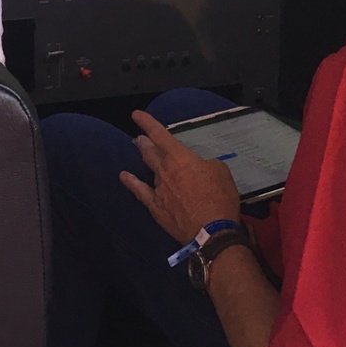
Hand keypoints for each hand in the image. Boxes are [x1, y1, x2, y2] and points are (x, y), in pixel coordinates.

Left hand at [120, 110, 241, 244]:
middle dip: (144, 142)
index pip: (160, 134)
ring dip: (145, 159)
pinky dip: (131, 183)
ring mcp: (158, 188)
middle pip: (150, 151)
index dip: (147, 122)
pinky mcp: (156, 207)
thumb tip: (200, 168)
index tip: (137, 115)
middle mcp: (165, 170)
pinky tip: (124, 177)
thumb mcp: (221, 172)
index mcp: (180, 157)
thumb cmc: (219, 198)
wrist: (211, 231)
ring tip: (140, 150)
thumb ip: (207, 164)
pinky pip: (140, 191)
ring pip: (148, 169)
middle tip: (140, 138)